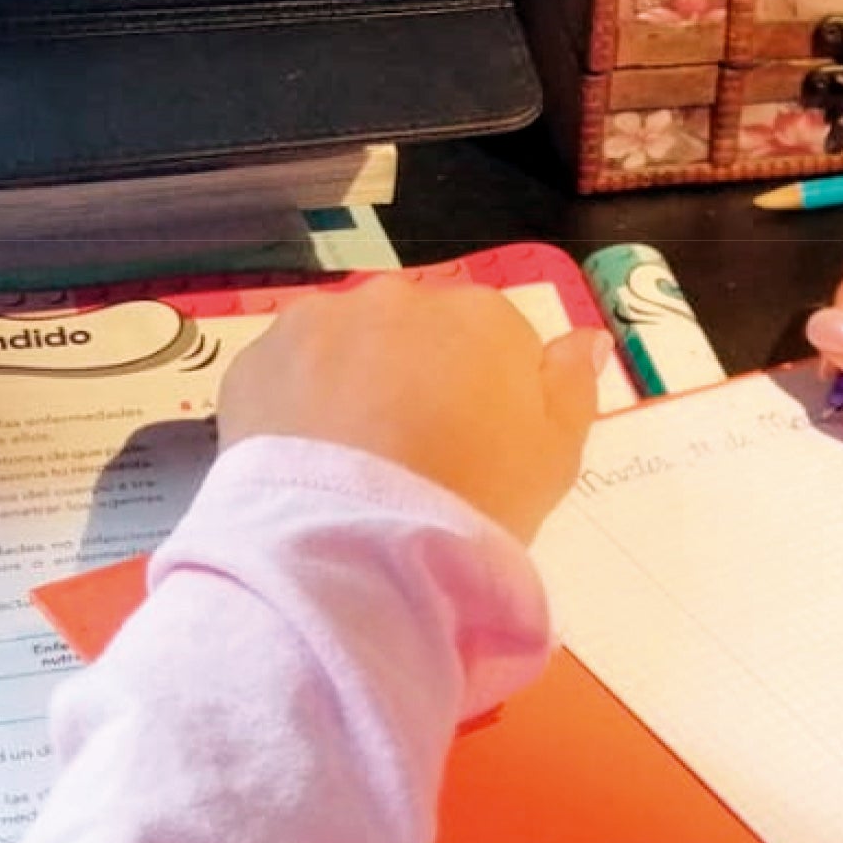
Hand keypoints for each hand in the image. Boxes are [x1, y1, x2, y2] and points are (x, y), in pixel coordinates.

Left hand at [219, 281, 612, 541]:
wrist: (354, 545)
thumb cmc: (473, 501)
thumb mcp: (555, 459)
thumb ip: (571, 387)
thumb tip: (583, 339)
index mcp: (483, 317)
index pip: (493, 340)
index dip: (485, 395)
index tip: (474, 447)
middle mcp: (402, 298)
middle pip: (417, 332)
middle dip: (415, 376)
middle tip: (412, 456)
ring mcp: (323, 320)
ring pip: (349, 343)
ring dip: (354, 382)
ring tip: (354, 460)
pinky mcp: (259, 356)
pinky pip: (290, 370)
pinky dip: (298, 401)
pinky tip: (310, 455)